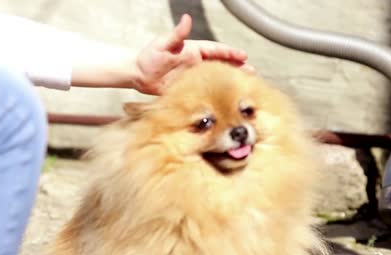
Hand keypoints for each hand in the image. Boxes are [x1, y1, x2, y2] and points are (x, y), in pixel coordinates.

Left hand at [135, 14, 253, 94]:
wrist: (138, 76)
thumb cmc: (148, 57)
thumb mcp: (163, 44)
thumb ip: (176, 34)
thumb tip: (186, 19)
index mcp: (193, 51)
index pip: (216, 50)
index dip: (230, 52)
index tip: (243, 56)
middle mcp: (196, 63)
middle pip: (221, 64)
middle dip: (237, 67)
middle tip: (252, 72)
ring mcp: (194, 77)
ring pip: (216, 78)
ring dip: (230, 80)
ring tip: (245, 85)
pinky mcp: (189, 89)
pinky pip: (206, 91)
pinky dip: (217, 94)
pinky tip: (225, 99)